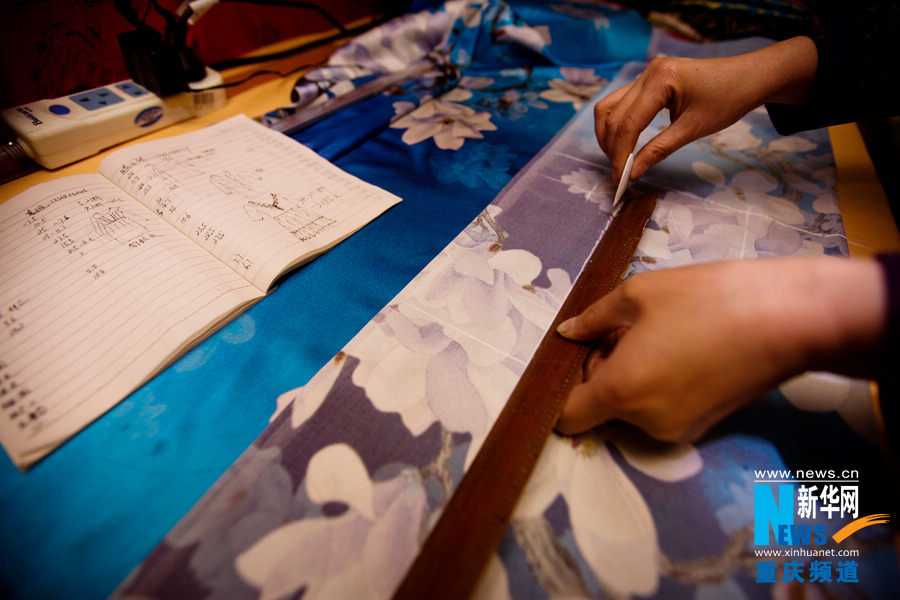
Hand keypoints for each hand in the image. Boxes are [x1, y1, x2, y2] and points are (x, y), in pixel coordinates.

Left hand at [554, 258, 886, 441]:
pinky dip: (660, 385)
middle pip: (602, 406)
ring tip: (662, 333)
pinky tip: (685, 349)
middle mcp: (645, 422)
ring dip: (633, 376)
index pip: (568, 417)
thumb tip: (566, 334)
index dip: (561, 392)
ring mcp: (678, 430)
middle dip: (603, 370)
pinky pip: (662, 409)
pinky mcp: (705, 427)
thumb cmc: (706, 298)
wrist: (788, 319)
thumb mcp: (638, 294)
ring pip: (633, 406)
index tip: (574, 360)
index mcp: (621, 391)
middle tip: (627, 328)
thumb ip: (592, 320)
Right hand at [594, 36, 817, 181]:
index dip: (620, 153)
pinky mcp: (648, 79)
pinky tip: (623, 141)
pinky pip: (621, 102)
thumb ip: (658, 150)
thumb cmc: (727, 100)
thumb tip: (632, 172)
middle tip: (619, 173)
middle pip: (612, 114)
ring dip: (608, 134)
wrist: (748, 78)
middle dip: (611, 146)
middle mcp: (647, 72)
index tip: (620, 178)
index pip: (628, 123)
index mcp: (660, 80)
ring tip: (617, 158)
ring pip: (609, 106)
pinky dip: (618, 123)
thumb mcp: (693, 130)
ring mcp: (646, 73)